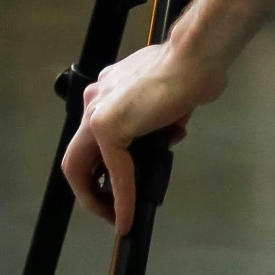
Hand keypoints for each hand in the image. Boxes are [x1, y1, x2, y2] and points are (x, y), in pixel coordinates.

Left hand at [62, 39, 226, 233]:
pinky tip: (128, 217)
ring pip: (82, 166)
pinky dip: (122, 198)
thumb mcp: (165, 103)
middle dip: (90, 190)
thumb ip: (155, 121)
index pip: (93, 139)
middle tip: (108, 210)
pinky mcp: (108, 126)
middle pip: (78, 155)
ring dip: (99, 198)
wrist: (196, 58)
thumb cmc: (190, 72)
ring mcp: (98, 111)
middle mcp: (97, 98)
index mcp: (109, 90)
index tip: (114, 189)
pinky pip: (114, 172)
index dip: (100, 169)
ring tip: (117, 217)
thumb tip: (163, 136)